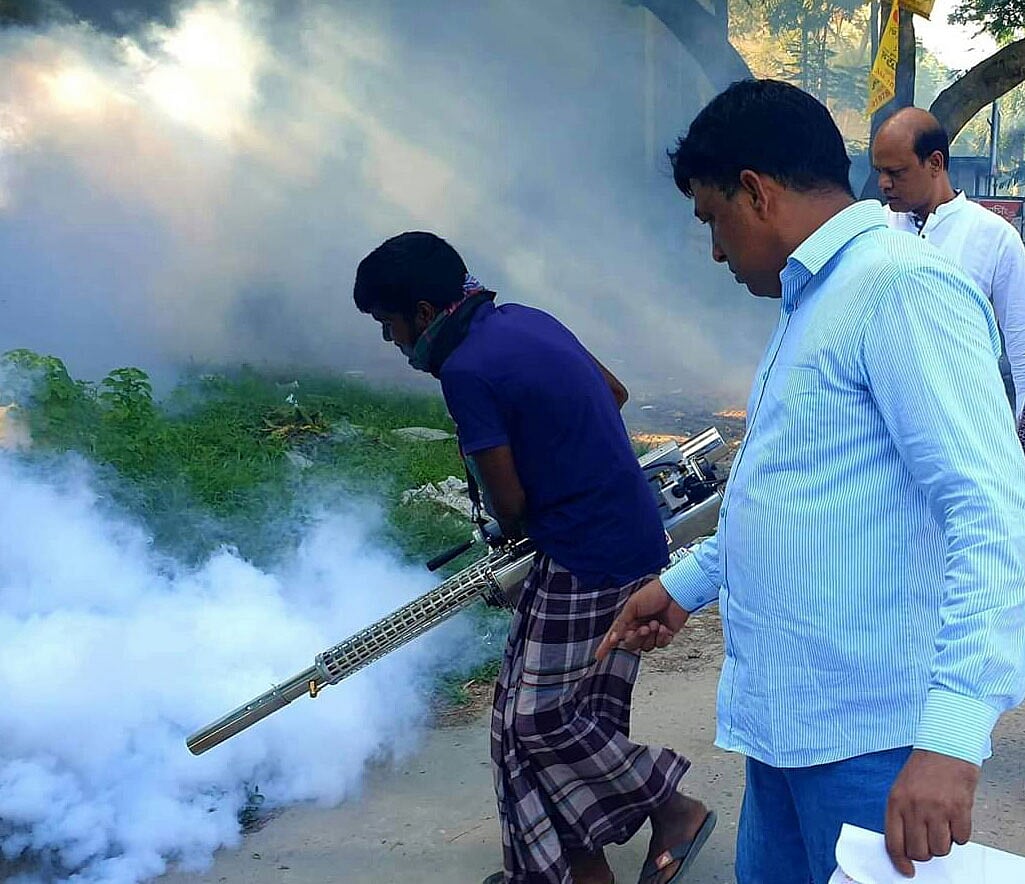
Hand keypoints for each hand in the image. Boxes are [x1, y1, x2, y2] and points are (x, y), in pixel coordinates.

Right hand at [595, 578, 689, 661]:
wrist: (676, 592)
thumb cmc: (654, 593)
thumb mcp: (632, 607)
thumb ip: (622, 624)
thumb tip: (612, 639)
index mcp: (629, 619)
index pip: (615, 635)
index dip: (606, 646)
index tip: (598, 656)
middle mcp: (639, 626)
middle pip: (631, 644)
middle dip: (637, 638)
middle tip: (644, 628)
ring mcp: (652, 631)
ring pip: (646, 647)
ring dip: (650, 637)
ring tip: (656, 623)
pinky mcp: (666, 634)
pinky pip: (660, 645)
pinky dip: (662, 638)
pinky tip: (664, 627)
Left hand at [885, 749, 979, 876]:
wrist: (946, 749)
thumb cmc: (922, 771)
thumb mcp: (900, 790)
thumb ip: (900, 816)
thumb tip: (904, 846)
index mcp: (896, 802)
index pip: (894, 843)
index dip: (901, 862)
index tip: (907, 870)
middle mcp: (915, 807)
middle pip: (919, 852)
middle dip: (925, 852)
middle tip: (929, 840)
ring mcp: (937, 809)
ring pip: (941, 849)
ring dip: (943, 843)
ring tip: (942, 826)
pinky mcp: (959, 809)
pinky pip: (961, 839)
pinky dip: (960, 834)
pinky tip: (955, 818)